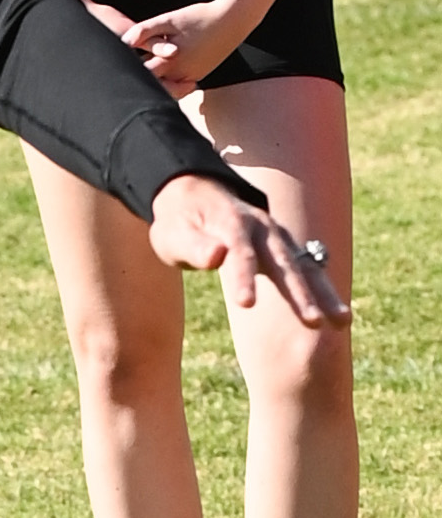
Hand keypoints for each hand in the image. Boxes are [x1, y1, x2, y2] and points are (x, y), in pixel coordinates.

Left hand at [120, 0, 231, 95]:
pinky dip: (168, 84)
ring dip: (153, 85)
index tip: (112, 74)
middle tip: (120, 84)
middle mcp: (179, 76)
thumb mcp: (170, 19)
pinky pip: (178, 85)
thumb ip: (145, 30)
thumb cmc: (199, 16)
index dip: (124, 75)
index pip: (140, 76)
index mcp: (168, 63)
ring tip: (136, 82)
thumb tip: (123, 41)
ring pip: (165, 88)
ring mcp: (190, 78)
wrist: (233, 20)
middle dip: (137, 84)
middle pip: (152, 87)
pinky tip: (157, 79)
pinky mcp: (198, 76)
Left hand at [147, 176, 350, 325]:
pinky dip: (323, 291)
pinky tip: (340, 316)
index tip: (246, 303)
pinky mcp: (284, 249)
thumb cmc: (179, 221)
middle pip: (284, 263)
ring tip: (343, 321)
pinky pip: (308, 271)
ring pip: (305, 267)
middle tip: (314, 322)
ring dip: (324, 294)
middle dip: (299, 294)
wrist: (196, 195)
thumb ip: (194, 246)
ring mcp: (278, 238)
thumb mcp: (173, 233)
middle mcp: (263, 229)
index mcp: (232, 224)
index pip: (240, 254)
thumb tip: (216, 256)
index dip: (243, 278)